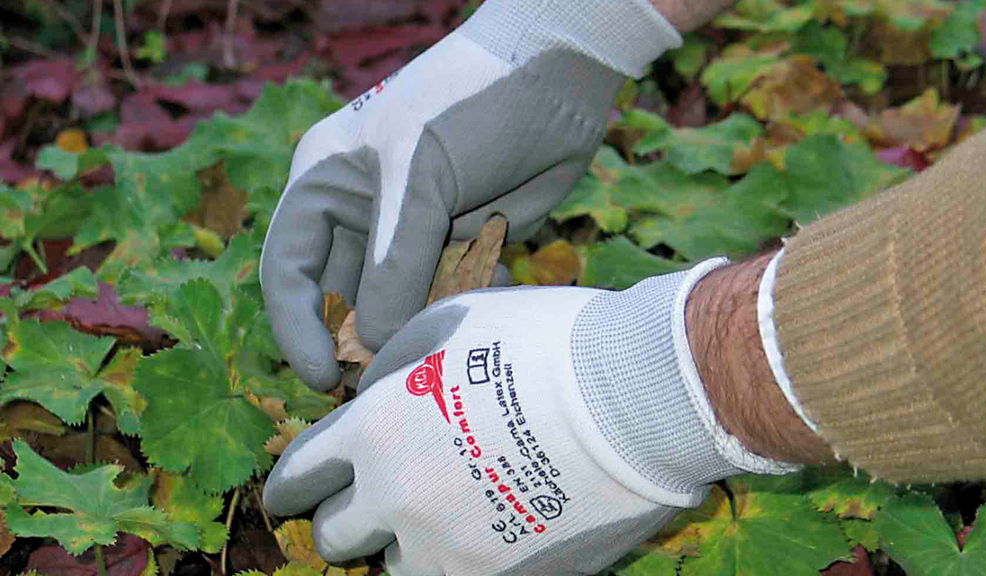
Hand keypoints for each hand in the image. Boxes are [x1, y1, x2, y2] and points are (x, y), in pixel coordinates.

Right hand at [259, 0, 682, 390]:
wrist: (557, 78)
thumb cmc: (471, 104)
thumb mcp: (420, 174)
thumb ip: (394, 261)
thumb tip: (370, 343)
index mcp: (325, 185)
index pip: (289, 271)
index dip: (299, 329)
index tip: (323, 380)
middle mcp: (361, 216)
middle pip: (343, 301)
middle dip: (365, 340)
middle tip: (396, 378)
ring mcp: (412, 234)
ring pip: (399, 308)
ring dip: (422, 323)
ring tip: (453, 322)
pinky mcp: (459, 246)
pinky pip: (447, 297)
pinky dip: (462, 303)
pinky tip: (494, 278)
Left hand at [263, 262, 795, 574]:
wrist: (634, 396)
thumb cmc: (542, 342)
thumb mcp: (447, 325)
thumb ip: (389, 372)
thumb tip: (369, 404)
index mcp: (373, 430)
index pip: (301, 474)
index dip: (291, 486)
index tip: (292, 496)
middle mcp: (396, 497)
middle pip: (335, 536)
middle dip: (348, 519)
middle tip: (374, 507)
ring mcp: (446, 549)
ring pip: (394, 570)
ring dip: (407, 549)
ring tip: (444, 522)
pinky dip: (457, 564)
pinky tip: (483, 539)